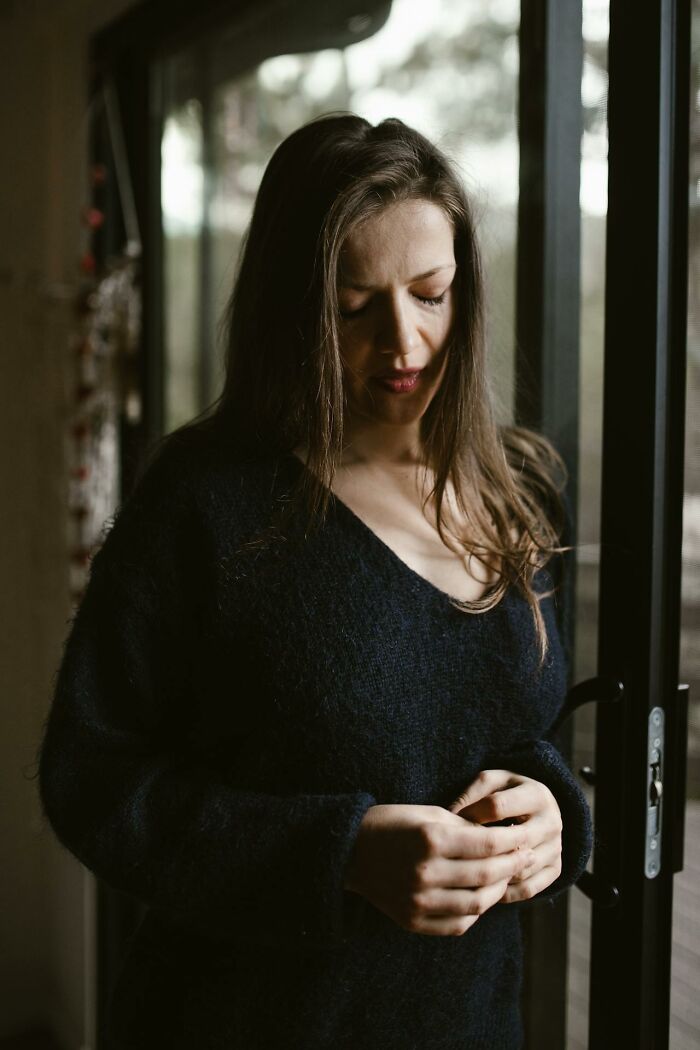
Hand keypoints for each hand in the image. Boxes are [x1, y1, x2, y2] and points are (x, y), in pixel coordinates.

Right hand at [343, 803, 535, 935]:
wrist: (349, 851)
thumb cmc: (392, 824)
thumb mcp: (429, 814)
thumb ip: (465, 827)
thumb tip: (503, 839)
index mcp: (430, 839)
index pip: (488, 845)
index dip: (512, 843)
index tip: (524, 838)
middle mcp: (425, 872)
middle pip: (486, 875)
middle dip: (512, 865)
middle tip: (524, 858)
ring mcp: (418, 901)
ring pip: (477, 903)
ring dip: (498, 891)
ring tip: (505, 878)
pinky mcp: (412, 920)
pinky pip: (458, 924)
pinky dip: (476, 912)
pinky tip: (482, 898)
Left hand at [448, 770, 562, 902]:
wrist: (538, 809)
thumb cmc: (506, 793)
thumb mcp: (491, 782)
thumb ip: (472, 794)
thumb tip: (451, 818)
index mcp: (536, 794)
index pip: (498, 806)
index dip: (470, 814)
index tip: (452, 821)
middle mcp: (552, 822)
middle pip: (513, 842)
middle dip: (481, 849)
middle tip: (456, 854)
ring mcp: (556, 848)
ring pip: (520, 870)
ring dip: (492, 875)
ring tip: (466, 872)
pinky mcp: (556, 869)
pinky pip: (528, 889)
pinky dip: (504, 893)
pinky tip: (482, 888)